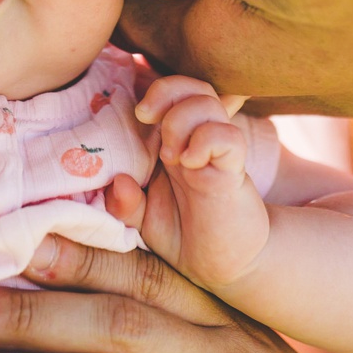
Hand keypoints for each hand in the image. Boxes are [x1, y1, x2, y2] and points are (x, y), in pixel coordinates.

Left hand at [108, 76, 266, 291]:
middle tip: (146, 117)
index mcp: (171, 142)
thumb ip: (123, 204)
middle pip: (192, 86)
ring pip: (207, 103)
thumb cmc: (181, 233)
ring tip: (171, 156)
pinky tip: (192, 163)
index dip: (155, 91)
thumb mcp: (140, 221)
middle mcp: (195, 140)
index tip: (138, 114)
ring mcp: (216, 153)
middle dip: (165, 92)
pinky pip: (228, 136)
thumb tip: (118, 182)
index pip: (171, 93)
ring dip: (181, 120)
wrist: (220, 265)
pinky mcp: (233, 171)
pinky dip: (206, 140)